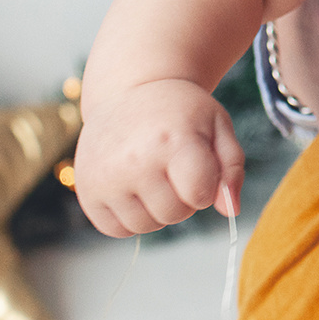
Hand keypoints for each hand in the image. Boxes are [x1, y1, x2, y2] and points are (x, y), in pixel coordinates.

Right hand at [73, 77, 243, 237]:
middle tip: (174, 166)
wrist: (130, 89)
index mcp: (173, 140)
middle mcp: (135, 160)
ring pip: (147, 226)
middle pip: (175, 214)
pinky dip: (130, 217)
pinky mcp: (87, 191)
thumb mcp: (217, 126)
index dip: (206, 186)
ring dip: (157, 209)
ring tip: (154, 174)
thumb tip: (230, 210)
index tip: (199, 165)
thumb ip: (231, 168)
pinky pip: (117, 230)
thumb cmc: (181, 112)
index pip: (200, 195)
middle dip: (184, 198)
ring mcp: (106, 177)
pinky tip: (133, 186)